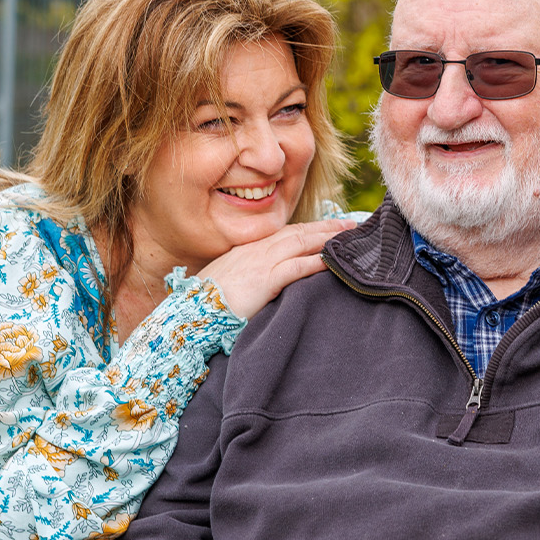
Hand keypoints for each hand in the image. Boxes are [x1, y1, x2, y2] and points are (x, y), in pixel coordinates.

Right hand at [196, 219, 354, 319]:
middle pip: (296, 233)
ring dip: (326, 239)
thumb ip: (248, 277)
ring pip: (299, 243)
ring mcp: (259, 263)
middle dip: (325, 228)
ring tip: (349, 238)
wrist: (189, 314)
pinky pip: (295, 268)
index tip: (328, 228)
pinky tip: (331, 262)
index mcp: (246, 250)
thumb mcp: (228, 282)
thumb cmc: (205, 303)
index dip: (308, 229)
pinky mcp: (263, 281)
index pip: (283, 234)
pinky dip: (315, 262)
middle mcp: (255, 251)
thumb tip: (263, 281)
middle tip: (350, 226)